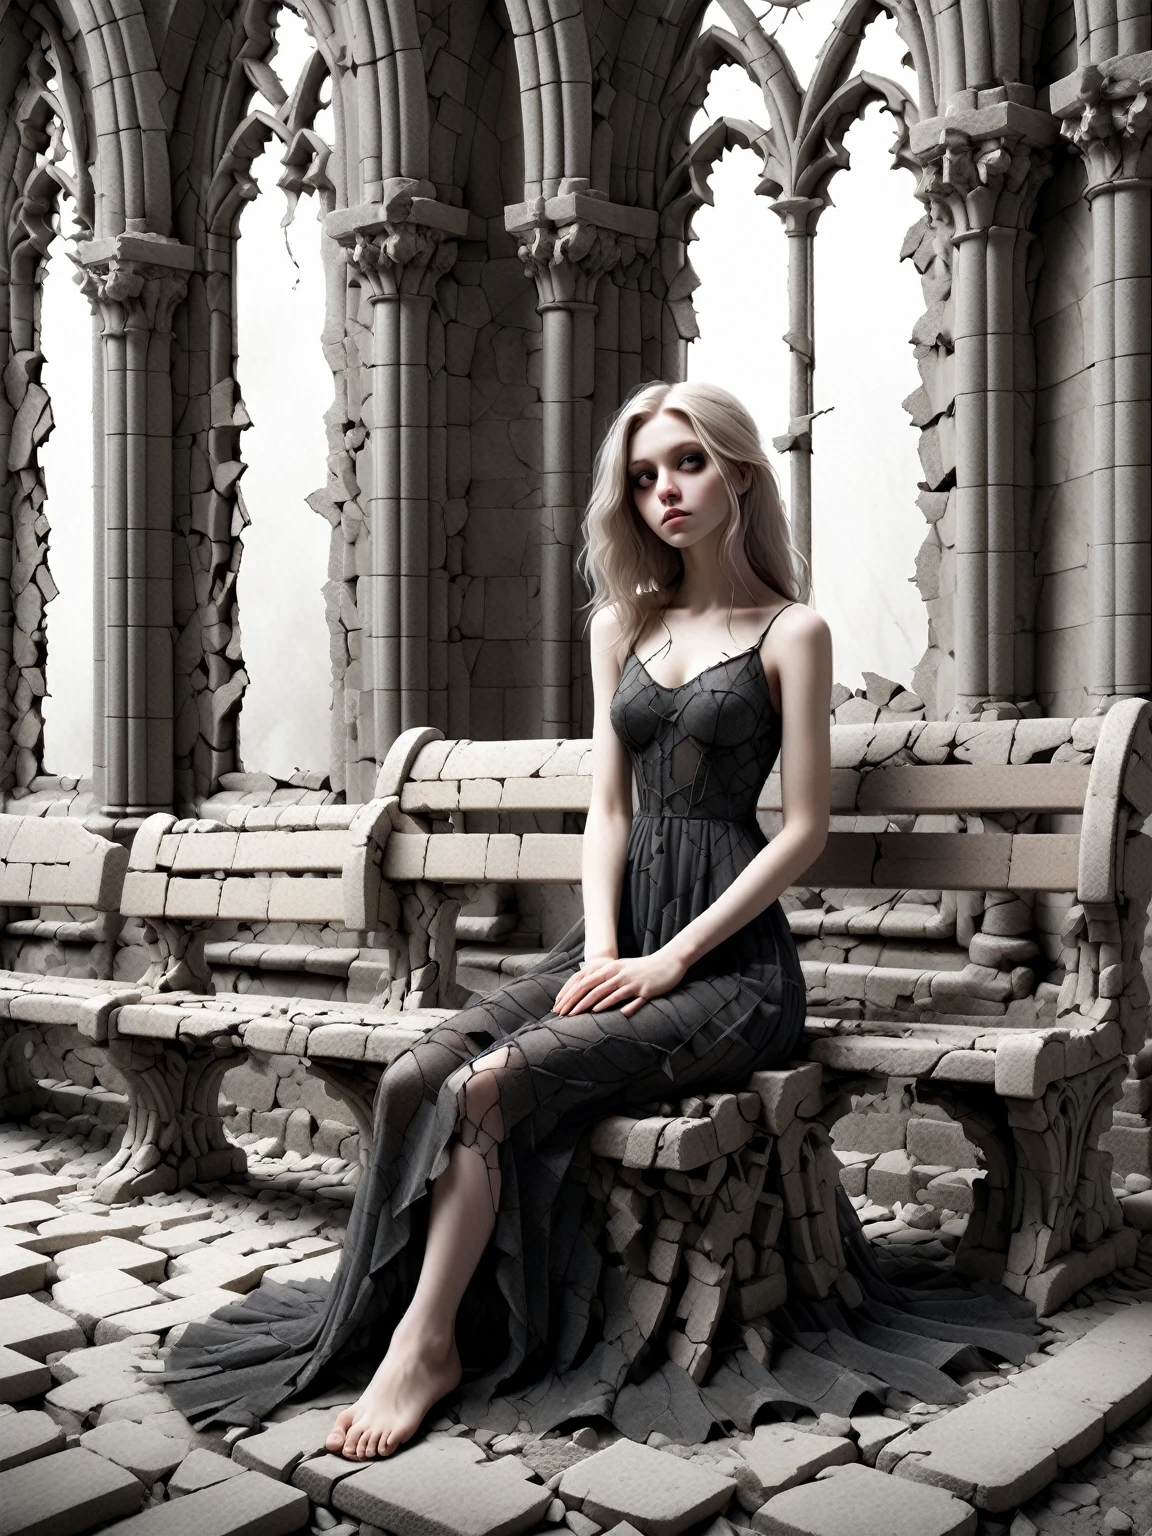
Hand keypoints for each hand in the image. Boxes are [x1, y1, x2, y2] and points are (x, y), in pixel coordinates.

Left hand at [554, 949, 687, 1017]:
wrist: (669, 962)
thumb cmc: (644, 969)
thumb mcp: (623, 970)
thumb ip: (607, 978)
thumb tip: (590, 990)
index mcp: (611, 968)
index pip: (585, 981)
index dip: (571, 993)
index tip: (559, 1006)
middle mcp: (618, 973)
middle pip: (591, 987)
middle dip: (574, 1001)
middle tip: (562, 1014)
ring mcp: (630, 981)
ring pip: (604, 992)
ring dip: (587, 1004)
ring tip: (575, 1014)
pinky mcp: (643, 990)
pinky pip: (624, 998)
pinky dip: (610, 1004)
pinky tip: (600, 1011)